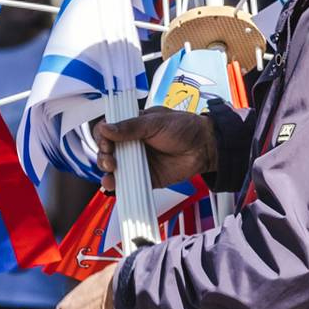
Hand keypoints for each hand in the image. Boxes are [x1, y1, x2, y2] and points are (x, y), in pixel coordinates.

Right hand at [94, 108, 217, 191]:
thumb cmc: (184, 128)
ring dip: (107, 170)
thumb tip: (105, 128)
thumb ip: (130, 127)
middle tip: (110, 156)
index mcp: (133, 126)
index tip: (106, 141)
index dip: (102, 136)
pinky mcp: (147, 177)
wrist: (205, 146)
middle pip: (107, 151)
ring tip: (111, 169)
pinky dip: (119, 186)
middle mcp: (133, 144)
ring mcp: (139, 162)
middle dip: (103, 155)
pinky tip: (113, 184)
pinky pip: (129, 184)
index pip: (108, 131)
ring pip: (115, 168)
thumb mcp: (155, 122)